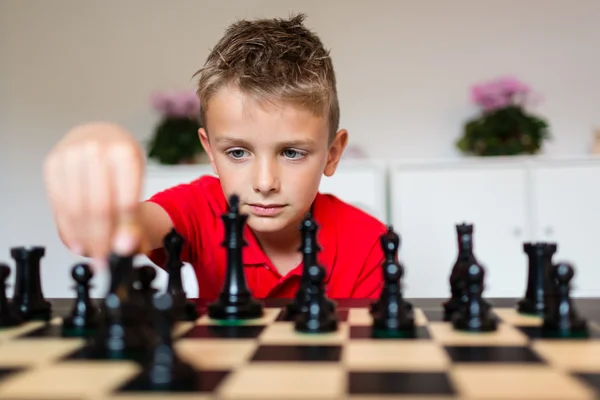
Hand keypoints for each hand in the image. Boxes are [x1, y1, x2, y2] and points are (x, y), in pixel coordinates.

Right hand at [43, 122, 145, 264]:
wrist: (99, 136)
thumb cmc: (121, 162)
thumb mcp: (137, 184)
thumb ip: (134, 217)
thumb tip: (127, 248)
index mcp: (125, 153)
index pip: (124, 201)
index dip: (122, 233)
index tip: (121, 254)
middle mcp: (96, 150)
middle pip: (98, 208)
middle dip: (101, 240)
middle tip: (104, 261)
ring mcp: (70, 156)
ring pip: (76, 209)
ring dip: (83, 238)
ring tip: (92, 253)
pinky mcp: (52, 165)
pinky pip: (58, 205)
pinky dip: (67, 228)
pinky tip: (77, 241)